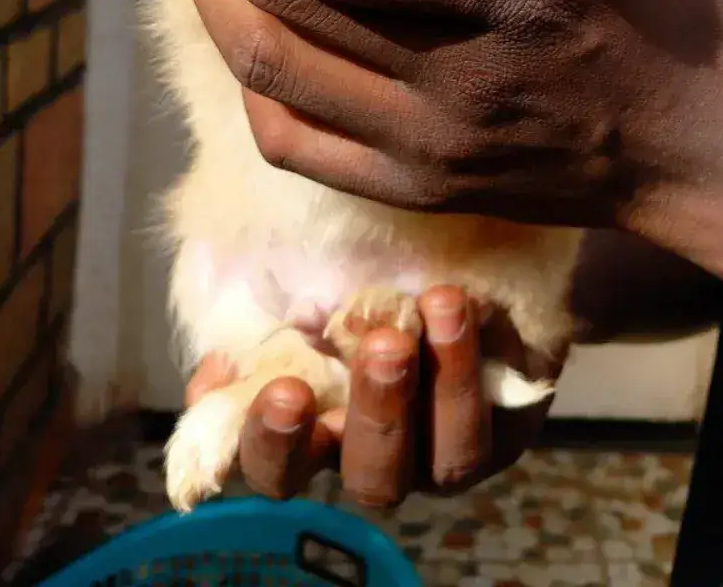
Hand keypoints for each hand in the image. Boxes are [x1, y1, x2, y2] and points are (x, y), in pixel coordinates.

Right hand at [184, 288, 561, 506]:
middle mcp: (377, 455)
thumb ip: (250, 318)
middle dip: (378, 412)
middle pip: (371, 475)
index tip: (285, 391)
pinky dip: (483, 359)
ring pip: (447, 457)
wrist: (443, 247)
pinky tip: (469, 304)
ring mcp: (442, 452)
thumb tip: (219, 364)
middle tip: (383, 345)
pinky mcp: (503, 430)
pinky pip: (501, 416)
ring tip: (437, 306)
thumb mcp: (288, 284)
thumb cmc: (350, 270)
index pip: (277, 467)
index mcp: (312, 431)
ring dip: (444, 384)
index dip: (274, 443)